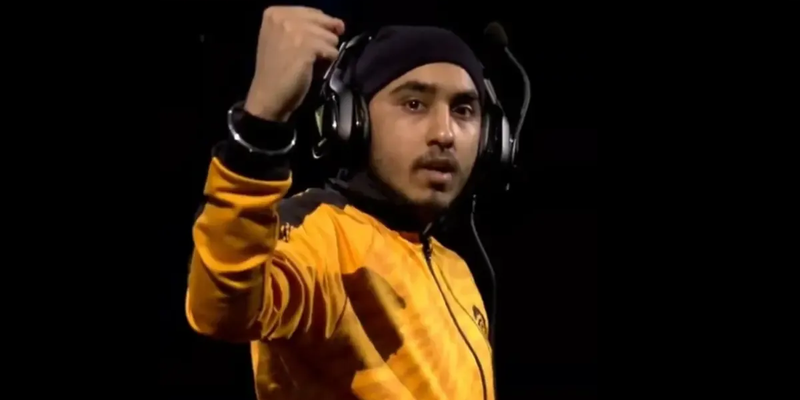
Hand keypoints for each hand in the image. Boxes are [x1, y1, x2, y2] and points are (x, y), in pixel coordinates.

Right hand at [244, 6, 344, 121]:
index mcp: (275, 12)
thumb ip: (306, 26)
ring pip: (331, 37)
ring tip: (309, 63)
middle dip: (324, 40)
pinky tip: (312, 69)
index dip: (320, 29)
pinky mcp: (307, 46)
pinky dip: (328, 62)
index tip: (309, 44)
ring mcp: (296, 30)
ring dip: (325, 52)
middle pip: (324, 22)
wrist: (268, 95)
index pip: (314, 12)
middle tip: (311, 55)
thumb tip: (339, 24)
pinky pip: (332, 51)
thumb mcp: (283, 38)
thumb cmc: (277, 70)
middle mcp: (284, 17)